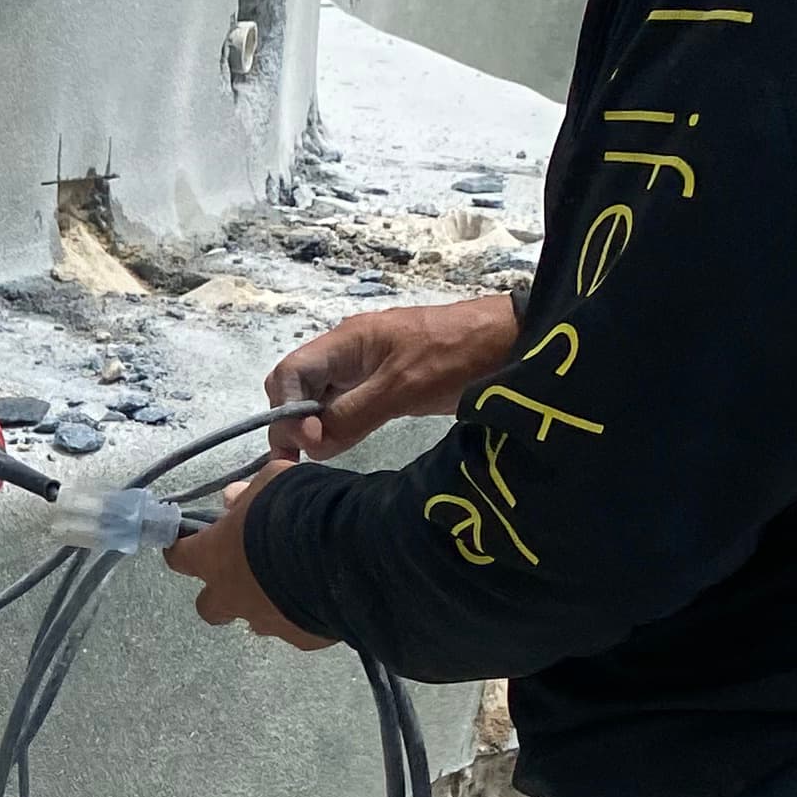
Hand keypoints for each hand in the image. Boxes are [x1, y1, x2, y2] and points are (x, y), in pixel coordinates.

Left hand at [164, 466, 330, 647]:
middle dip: (220, 593)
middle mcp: (232, 596)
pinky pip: (294, 629)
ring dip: (264, 604)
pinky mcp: (300, 638)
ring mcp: (266, 621)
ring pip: (254, 621)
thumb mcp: (271, 483)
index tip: (185, 544)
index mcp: (215, 557)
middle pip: (209, 606)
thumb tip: (233, 498)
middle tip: (240, 573)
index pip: (180, 557)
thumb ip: (248, 494)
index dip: (181, 549)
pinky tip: (321, 597)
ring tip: (290, 584)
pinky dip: (303, 615)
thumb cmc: (296, 511)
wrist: (345, 553)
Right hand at [263, 293, 520, 458]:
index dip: (286, 410)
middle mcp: (347, 352)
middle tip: (304, 457)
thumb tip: (312, 444)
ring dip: (314, 426)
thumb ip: (352, 415)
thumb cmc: (457, 357)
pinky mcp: (384, 381)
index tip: (308, 442)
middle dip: (292, 421)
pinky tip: (341, 444)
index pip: (288, 373)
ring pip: (319, 397)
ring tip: (318, 456)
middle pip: (296, 386)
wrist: (510, 339)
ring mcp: (365, 366)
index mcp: (346, 342)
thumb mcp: (403, 388)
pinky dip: (336, 425)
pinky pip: (345, 403)